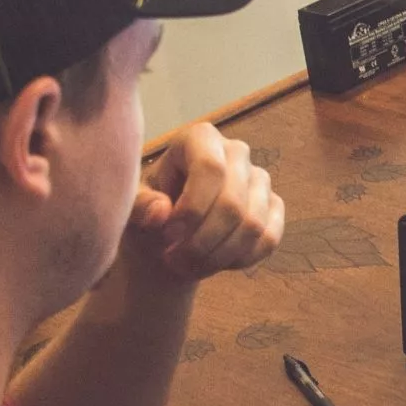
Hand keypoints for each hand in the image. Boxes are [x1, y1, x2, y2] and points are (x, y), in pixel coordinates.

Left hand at [125, 123, 284, 282]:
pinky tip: (215, 262)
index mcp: (199, 138)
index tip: (168, 234)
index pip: (210, 167)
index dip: (192, 208)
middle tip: (174, 261)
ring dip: (218, 257)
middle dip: (202, 243)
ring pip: (252, 225)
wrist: (169, 235)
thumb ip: (140, 207)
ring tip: (188, 266)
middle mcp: (236, 152)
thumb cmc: (149, 212)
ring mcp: (260, 179)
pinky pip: (269, 239)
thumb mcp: (132, 207)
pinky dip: (240, 260)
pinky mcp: (274, 206)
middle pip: (232, 203)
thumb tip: (162, 213)